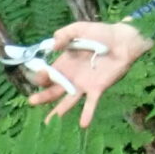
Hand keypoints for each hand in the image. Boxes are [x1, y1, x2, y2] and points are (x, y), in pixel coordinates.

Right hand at [22, 20, 153, 126]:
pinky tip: (83, 125)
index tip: (37, 75)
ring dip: (59, 111)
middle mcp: (71, 77)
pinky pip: (91, 104)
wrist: (123, 40)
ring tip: (48, 124)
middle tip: (31, 101)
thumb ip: (65, 34)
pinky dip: (87, 114)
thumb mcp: (80, 28)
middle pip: (54, 90)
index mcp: (64, 63)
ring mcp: (84, 85)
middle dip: (42, 97)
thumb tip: (52, 44)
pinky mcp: (97, 89)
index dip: (41, 76)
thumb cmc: (102, 33)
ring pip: (68, 101)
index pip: (48, 74)